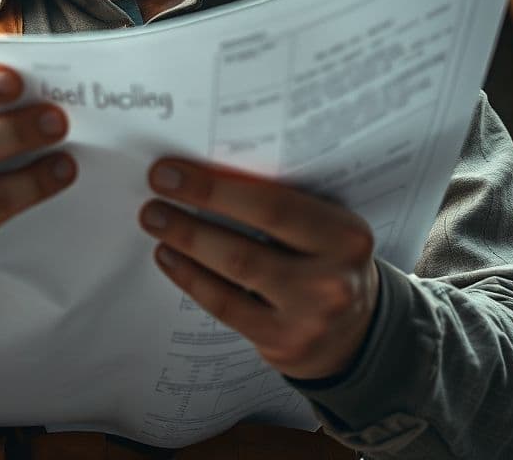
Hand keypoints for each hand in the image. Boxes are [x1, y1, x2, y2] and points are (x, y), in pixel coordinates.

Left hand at [139, 159, 378, 380]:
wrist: (358, 332)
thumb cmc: (328, 261)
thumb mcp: (325, 228)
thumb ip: (284, 202)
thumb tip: (207, 168)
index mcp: (345, 235)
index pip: (273, 204)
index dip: (214, 187)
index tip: (171, 170)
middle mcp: (333, 279)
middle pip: (248, 241)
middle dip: (193, 213)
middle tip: (154, 190)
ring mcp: (309, 317)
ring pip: (234, 272)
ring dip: (186, 242)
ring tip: (154, 220)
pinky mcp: (284, 344)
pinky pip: (226, 306)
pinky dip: (191, 278)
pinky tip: (168, 257)